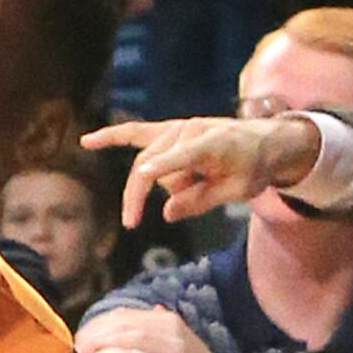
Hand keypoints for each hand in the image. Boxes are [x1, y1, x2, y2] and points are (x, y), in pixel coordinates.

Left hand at [80, 303, 231, 352]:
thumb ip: (153, 345)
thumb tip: (137, 334)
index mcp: (165, 321)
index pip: (123, 315)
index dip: (98, 325)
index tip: (79, 339)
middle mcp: (168, 320)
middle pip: (119, 316)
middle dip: (94, 328)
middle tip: (73, 343)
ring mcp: (171, 331)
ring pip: (124, 325)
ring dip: (98, 334)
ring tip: (79, 348)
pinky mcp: (172, 347)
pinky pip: (135, 338)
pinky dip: (112, 342)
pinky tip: (96, 350)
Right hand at [83, 110, 321, 228]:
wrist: (265, 141)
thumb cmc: (253, 168)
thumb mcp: (236, 192)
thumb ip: (201, 202)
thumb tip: (166, 213)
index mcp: (212, 143)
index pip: (181, 156)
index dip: (163, 168)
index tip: (142, 177)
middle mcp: (190, 130)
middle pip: (151, 165)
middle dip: (139, 195)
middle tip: (131, 224)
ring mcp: (178, 128)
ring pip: (149, 161)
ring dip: (165, 182)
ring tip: (200, 182)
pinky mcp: (169, 130)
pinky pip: (136, 133)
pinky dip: (113, 137)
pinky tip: (87, 141)